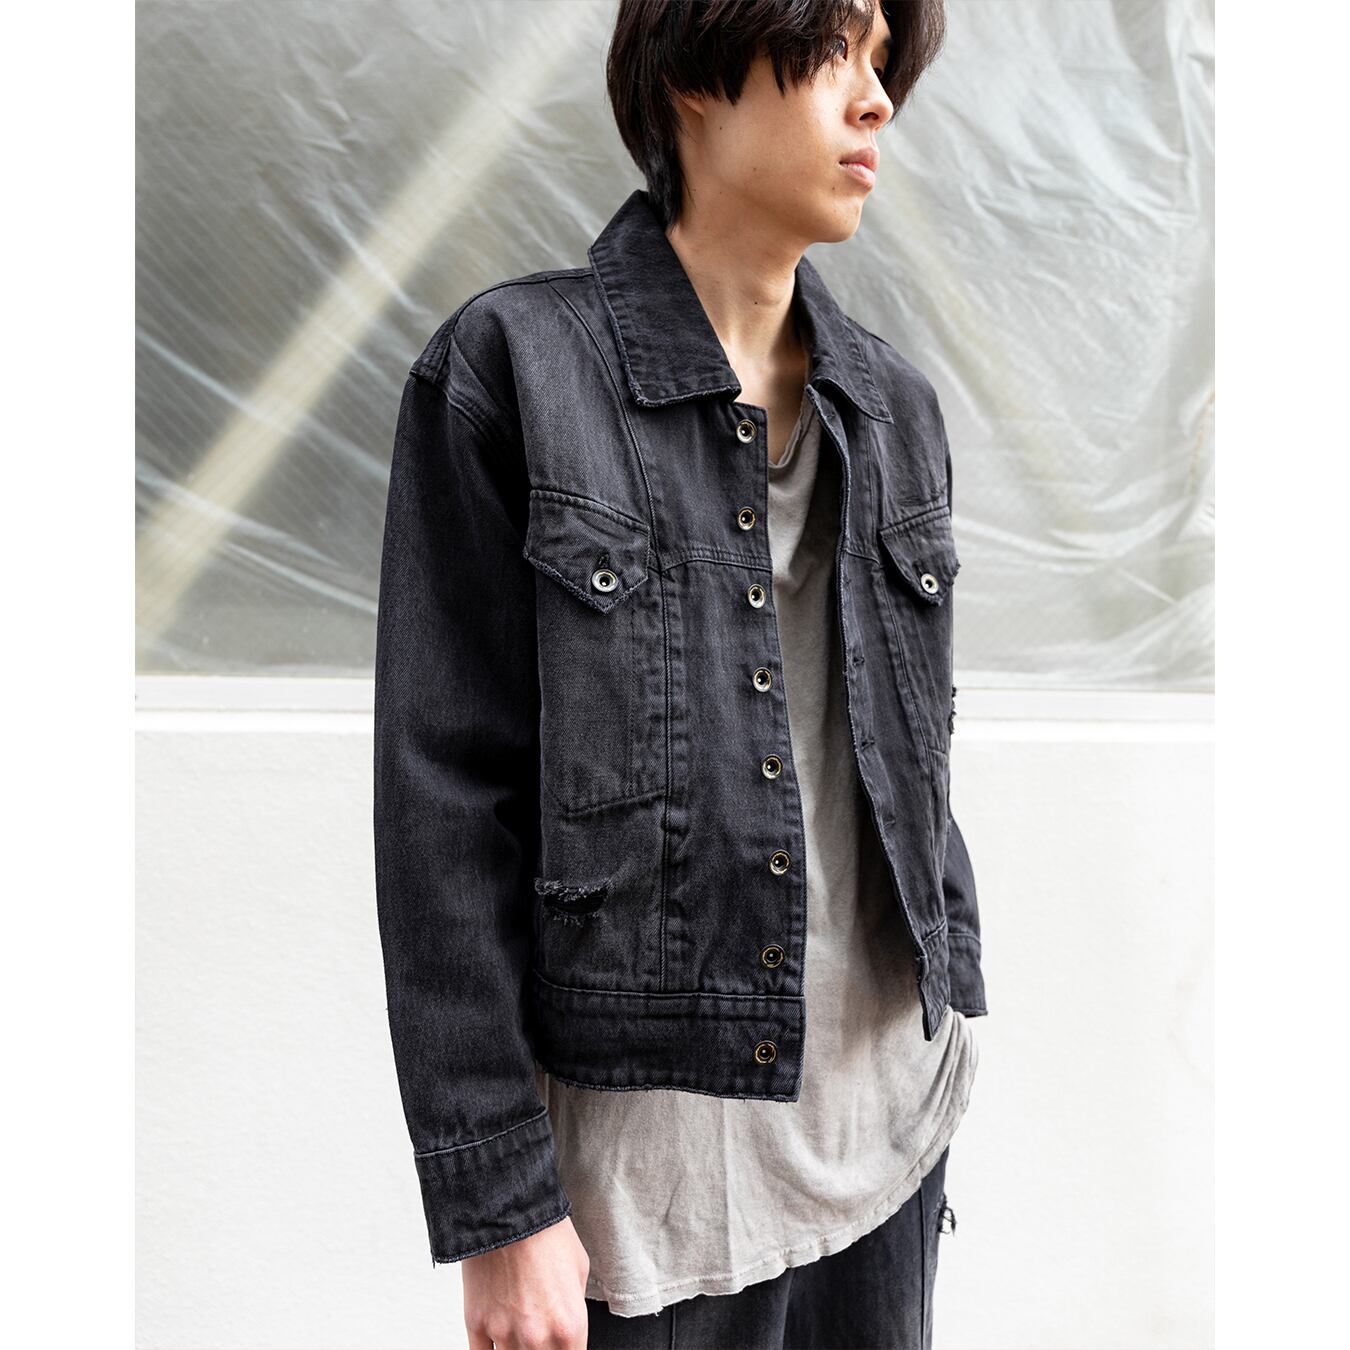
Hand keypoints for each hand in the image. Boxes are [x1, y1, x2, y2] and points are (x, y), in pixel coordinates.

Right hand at [463, 1213, 590, 1348]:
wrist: (507, 1207)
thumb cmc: (545, 1231)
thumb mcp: (580, 1268)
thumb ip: (574, 1306)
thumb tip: (567, 1326)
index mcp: (569, 1325)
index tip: (561, 1345)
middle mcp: (537, 1337)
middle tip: (539, 1335)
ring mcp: (504, 1333)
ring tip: (519, 1331)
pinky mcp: (476, 1324)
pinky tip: (496, 1343)